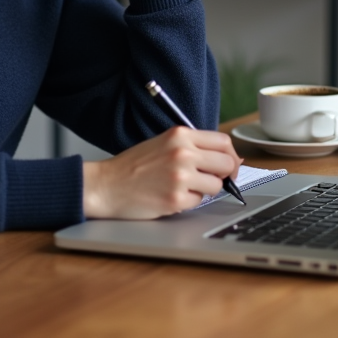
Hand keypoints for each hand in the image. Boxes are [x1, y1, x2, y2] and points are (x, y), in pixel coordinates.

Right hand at [82, 126, 242, 219]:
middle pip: (226, 163)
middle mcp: (182, 153)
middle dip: (224, 175)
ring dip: (205, 190)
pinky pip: (198, 202)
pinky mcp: (175, 198)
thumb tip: (228, 159)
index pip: (223, 141)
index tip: (228, 165)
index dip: (230, 155)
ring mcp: (180, 176)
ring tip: (184, 187)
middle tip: (213, 180)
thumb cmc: (133, 166)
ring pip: (216, 186)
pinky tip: (171, 196)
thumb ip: (192, 147)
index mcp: (180, 135)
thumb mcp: (163, 143)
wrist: (106, 185)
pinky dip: (188, 202)